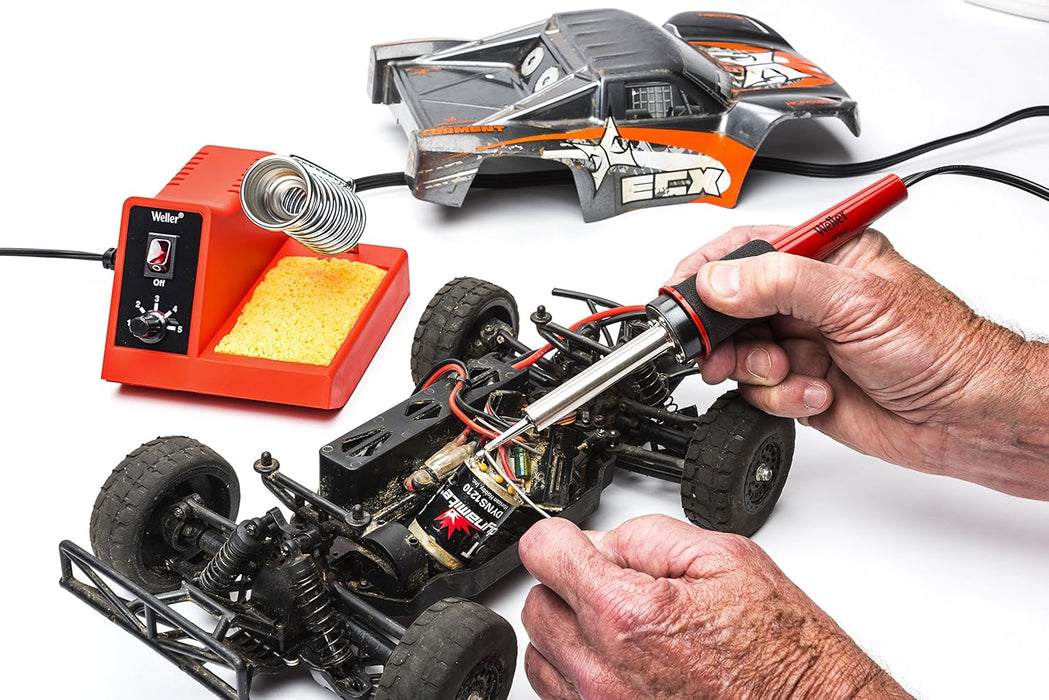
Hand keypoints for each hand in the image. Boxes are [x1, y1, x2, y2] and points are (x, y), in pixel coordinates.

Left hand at [519, 515, 909, 699]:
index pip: (543, 551)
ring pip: (541, 653)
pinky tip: (622, 664)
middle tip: (614, 586)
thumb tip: (600, 541)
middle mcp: (603, 672)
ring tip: (624, 630)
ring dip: (569, 632)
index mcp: (628, 615)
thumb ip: (648, 538)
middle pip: (537, 603)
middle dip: (568, 585)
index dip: (560, 537)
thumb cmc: (783, 654)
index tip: (570, 542)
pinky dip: (577, 674)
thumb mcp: (727, 559)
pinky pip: (559, 696)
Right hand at [669, 226, 1048, 498]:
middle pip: (732, 306)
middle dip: (726, 334)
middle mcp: (809, 298)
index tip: (683, 294)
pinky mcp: (801, 384)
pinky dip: (782, 398)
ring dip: (759, 371)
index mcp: (825, 256)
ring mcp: (803, 342)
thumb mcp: (856, 303)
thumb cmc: (941, 349)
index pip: (748, 248)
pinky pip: (760, 392)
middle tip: (720, 351)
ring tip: (790, 373)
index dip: (708, 269)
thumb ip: (781, 285)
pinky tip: (817, 394)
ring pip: (740, 354)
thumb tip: (721, 281)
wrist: (967, 417)